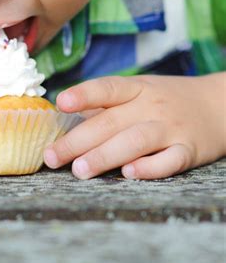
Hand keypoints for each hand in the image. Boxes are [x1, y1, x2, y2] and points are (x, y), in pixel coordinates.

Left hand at [43, 73, 225, 179]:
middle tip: (52, 157)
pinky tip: (129, 174)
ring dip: (105, 155)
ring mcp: (171, 128)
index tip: (61, 103)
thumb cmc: (167, 101)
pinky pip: (169, 160)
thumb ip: (106, 106)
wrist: (219, 105)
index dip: (83, 94)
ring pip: (135, 141)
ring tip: (79, 170)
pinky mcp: (188, 150)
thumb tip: (64, 120)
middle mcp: (151, 106)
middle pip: (111, 122)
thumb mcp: (139, 92)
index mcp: (136, 89)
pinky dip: (150, 168)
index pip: (106, 89)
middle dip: (78, 141)